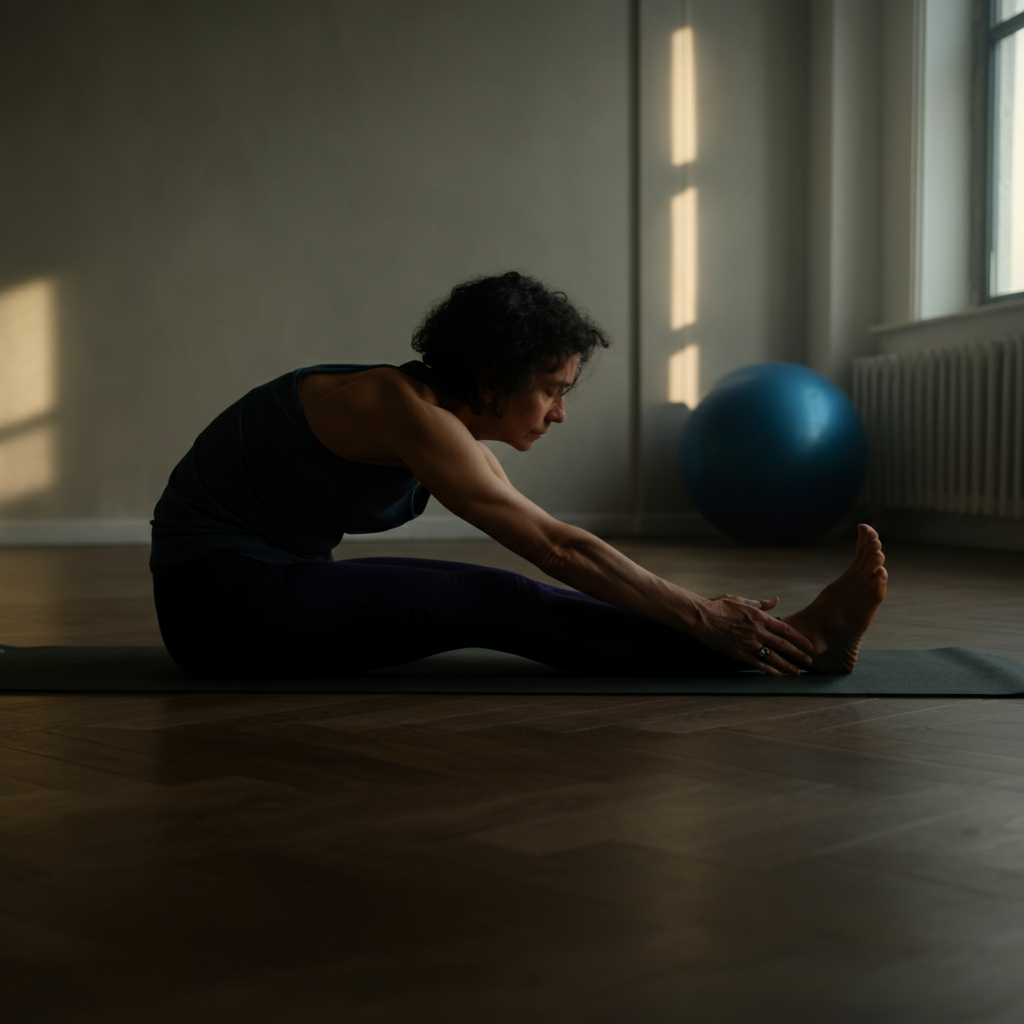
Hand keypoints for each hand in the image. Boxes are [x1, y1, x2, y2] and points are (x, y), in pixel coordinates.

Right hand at [694, 594, 812, 675]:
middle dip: (798, 655)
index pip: (786, 630)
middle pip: (783, 646)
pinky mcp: (738, 653)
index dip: (800, 639)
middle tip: (809, 662)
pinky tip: (777, 674)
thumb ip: (761, 603)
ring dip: (787, 666)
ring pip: (773, 657)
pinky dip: (768, 669)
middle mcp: (757, 632)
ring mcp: (748, 644)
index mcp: (760, 618)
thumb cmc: (719, 606)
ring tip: (797, 672)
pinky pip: (757, 663)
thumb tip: (775, 600)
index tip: (809, 646)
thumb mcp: (742, 600)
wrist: (701, 617)